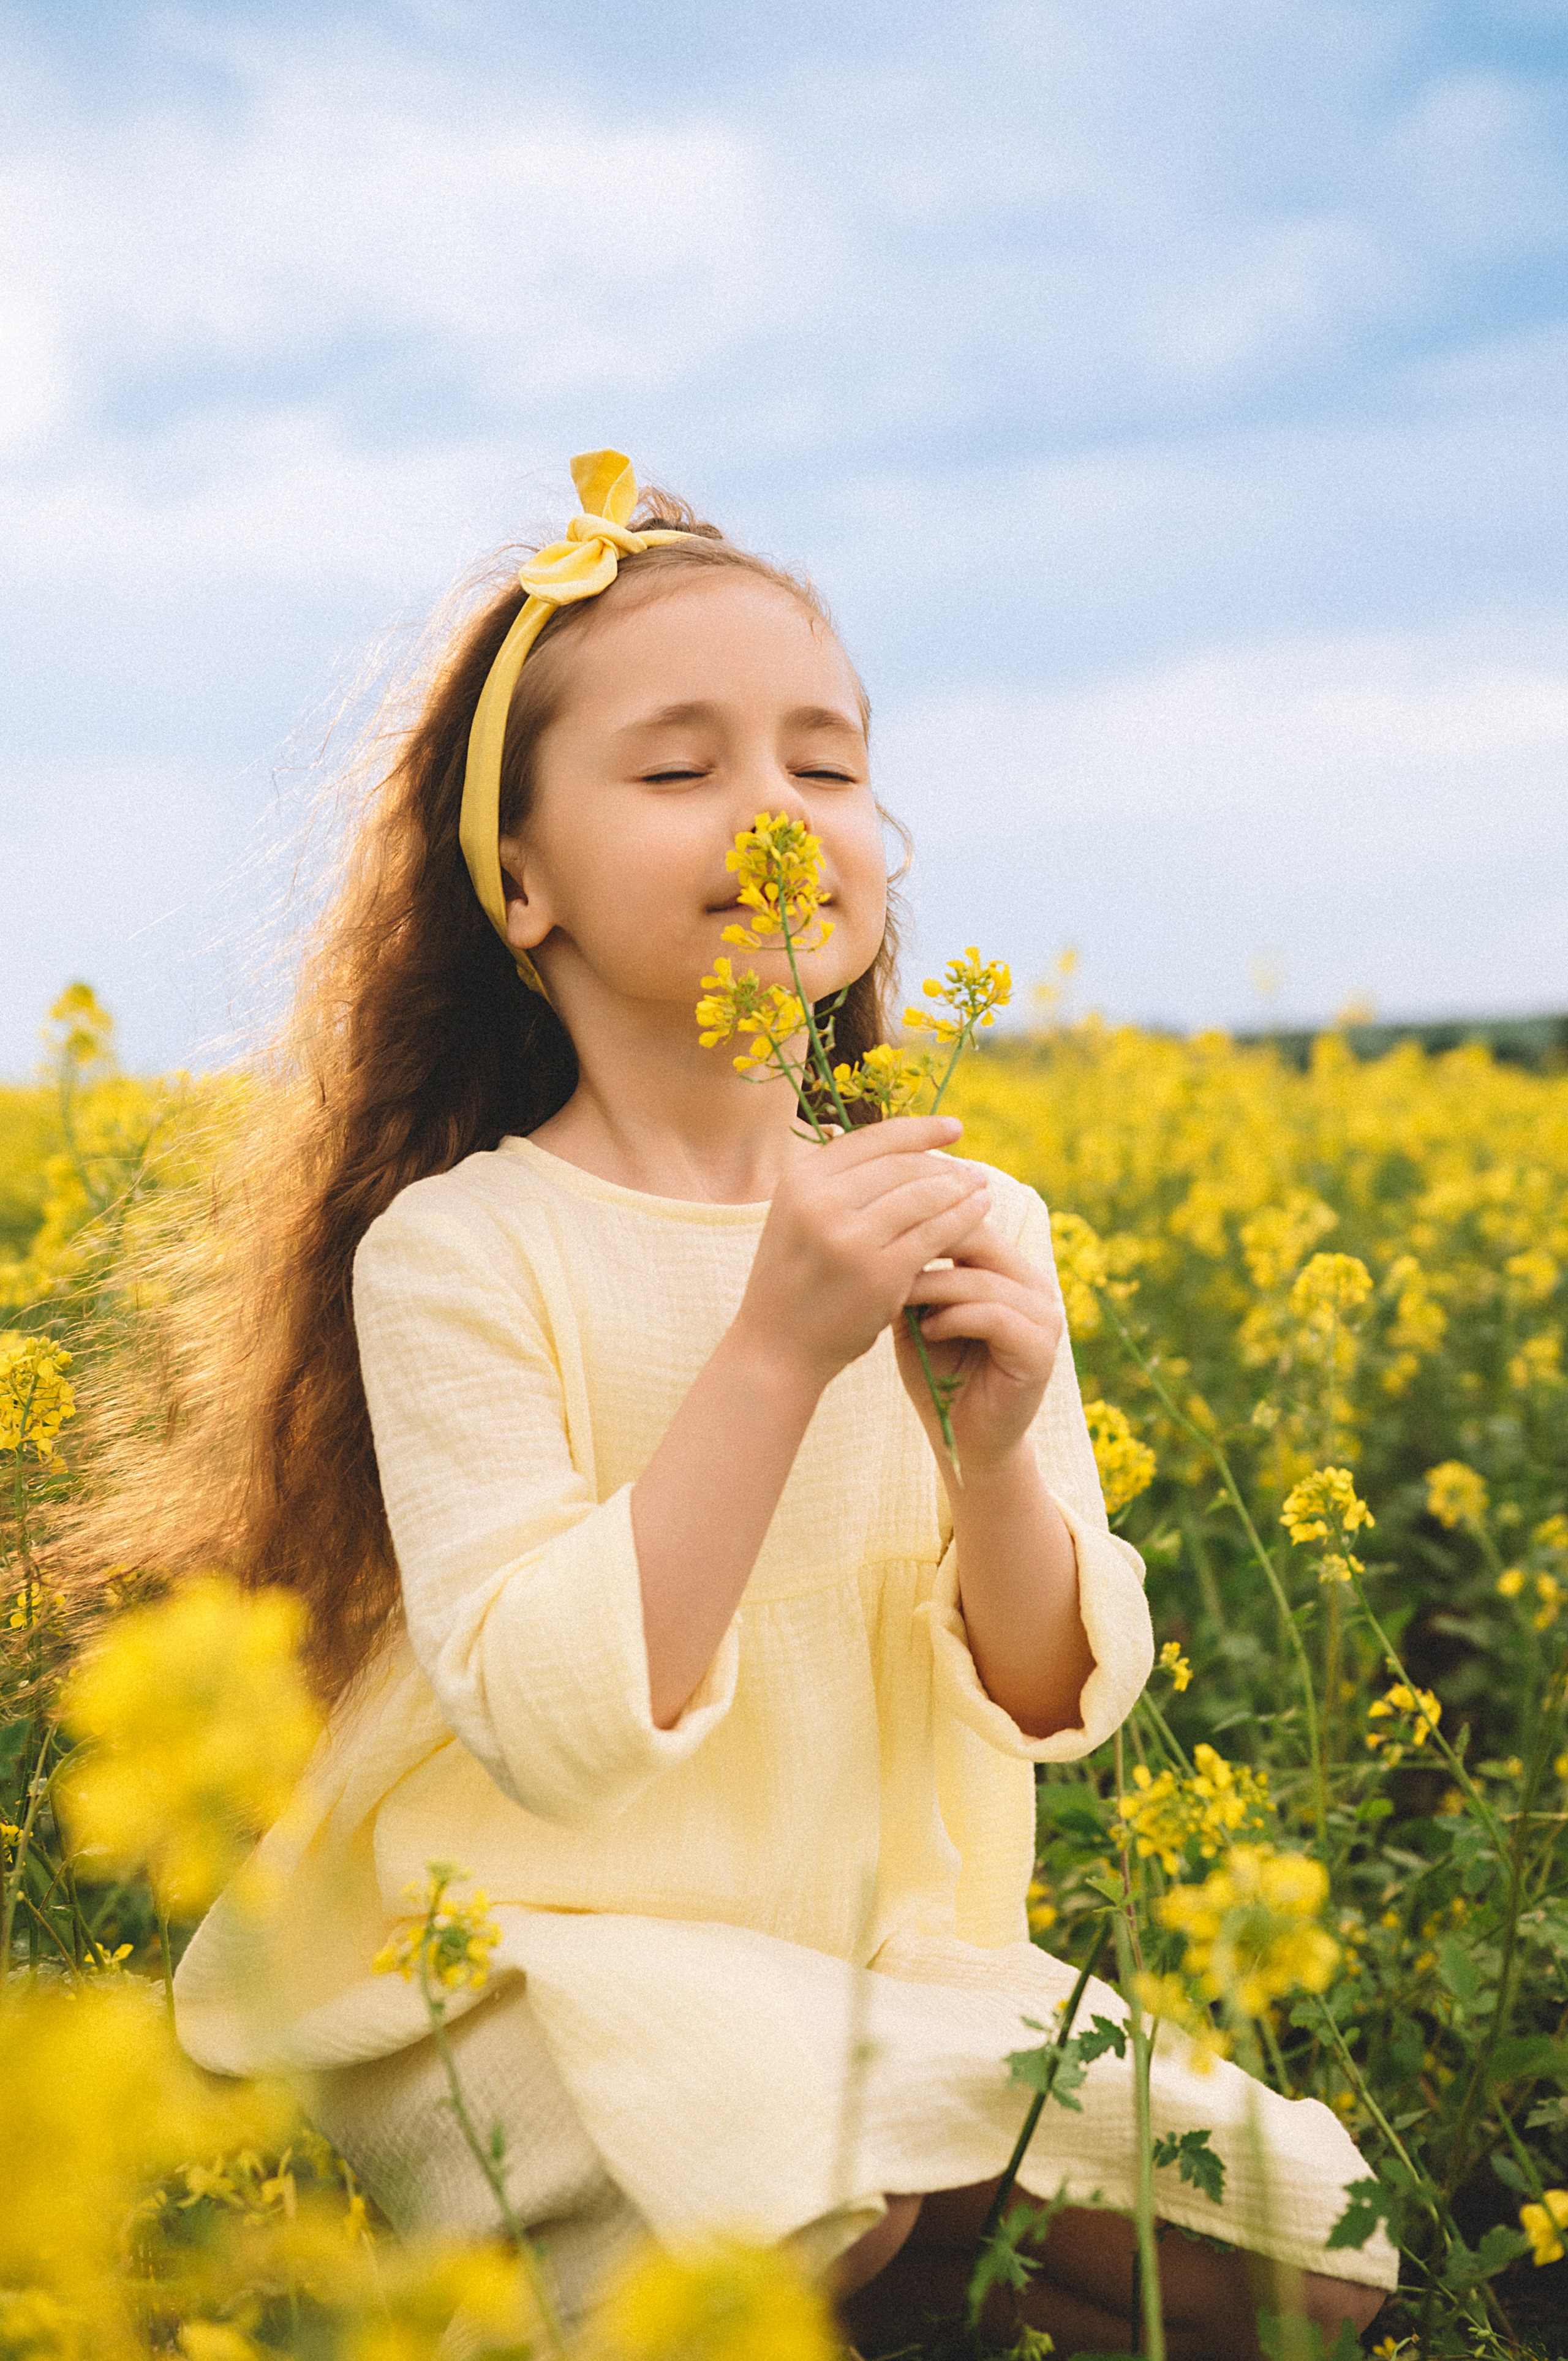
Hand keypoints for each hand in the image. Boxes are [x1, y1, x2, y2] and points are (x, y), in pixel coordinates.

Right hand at [733, 1117, 992, 1387]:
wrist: (776, 1349)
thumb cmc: (795, 1282)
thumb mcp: (797, 1219)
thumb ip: (837, 1183)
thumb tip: (899, 1146)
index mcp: (799, 1180)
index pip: (872, 1139)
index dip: (919, 1129)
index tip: (954, 1128)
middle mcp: (820, 1201)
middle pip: (900, 1165)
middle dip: (944, 1165)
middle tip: (973, 1171)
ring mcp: (850, 1237)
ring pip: (922, 1195)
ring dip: (959, 1188)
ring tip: (981, 1188)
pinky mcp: (879, 1272)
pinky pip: (934, 1234)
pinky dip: (963, 1219)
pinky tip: (980, 1213)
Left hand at [894, 1217, 1064, 1478]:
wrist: (963, 1441)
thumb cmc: (937, 1374)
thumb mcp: (918, 1314)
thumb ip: (913, 1273)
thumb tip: (880, 1226)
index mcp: (1008, 1268)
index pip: (970, 1218)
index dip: (926, 1214)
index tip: (879, 1221)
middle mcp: (1033, 1284)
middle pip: (981, 1238)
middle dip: (928, 1243)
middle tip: (883, 1253)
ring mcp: (1044, 1316)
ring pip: (983, 1279)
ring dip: (935, 1287)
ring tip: (899, 1299)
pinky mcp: (1042, 1350)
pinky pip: (996, 1316)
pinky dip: (956, 1318)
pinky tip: (927, 1331)